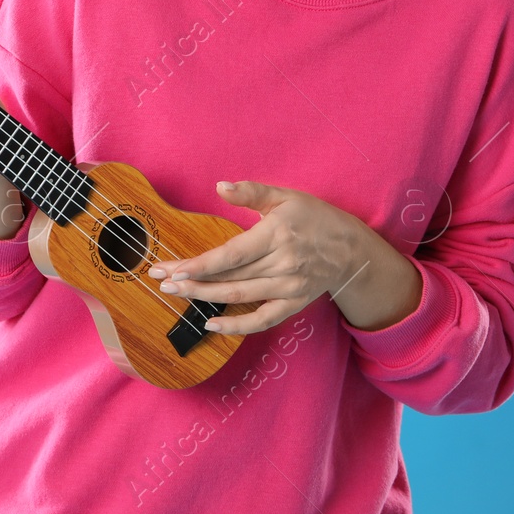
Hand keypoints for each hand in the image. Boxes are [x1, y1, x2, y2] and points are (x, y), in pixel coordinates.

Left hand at [148, 180, 422, 335]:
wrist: (351, 249)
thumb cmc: (315, 218)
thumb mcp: (285, 196)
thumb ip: (251, 191)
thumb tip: (219, 186)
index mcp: (276, 235)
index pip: (230, 255)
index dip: (199, 264)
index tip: (171, 268)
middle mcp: (281, 264)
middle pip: (229, 277)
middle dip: (191, 280)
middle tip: (161, 280)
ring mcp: (288, 287)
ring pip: (239, 297)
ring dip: (205, 298)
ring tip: (177, 293)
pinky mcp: (293, 304)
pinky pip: (261, 320)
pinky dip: (236, 326)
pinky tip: (211, 324)